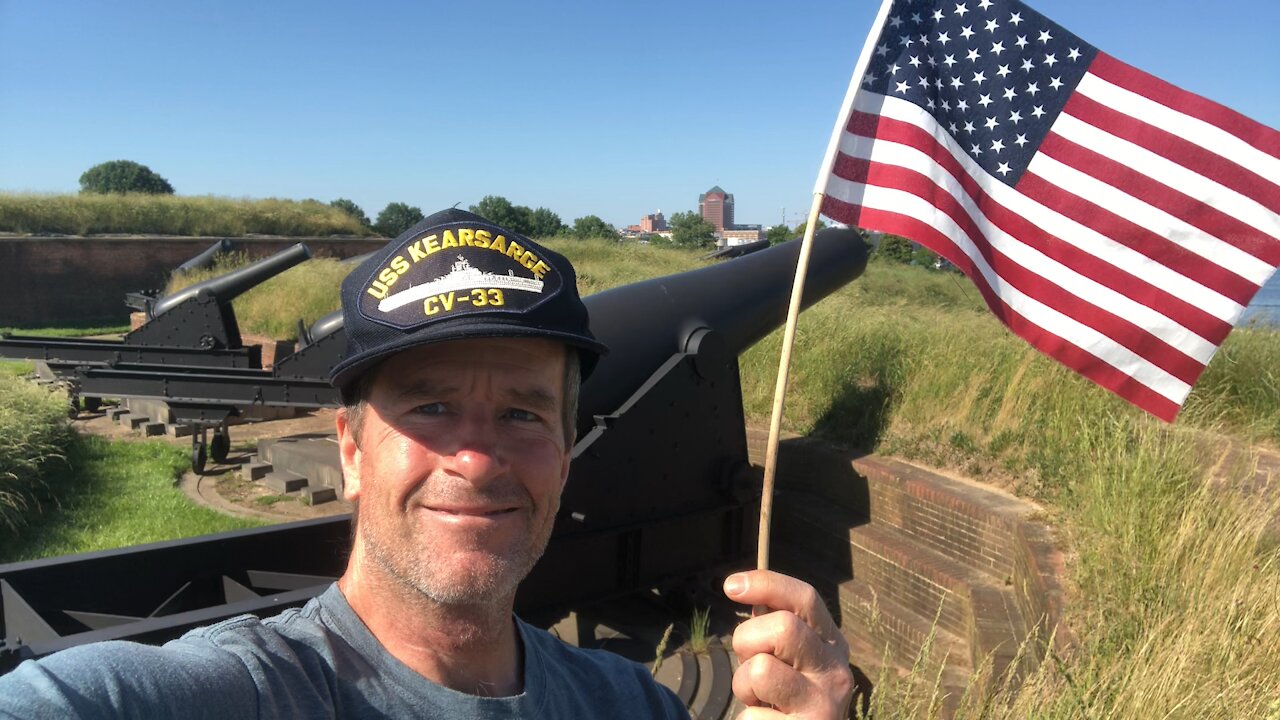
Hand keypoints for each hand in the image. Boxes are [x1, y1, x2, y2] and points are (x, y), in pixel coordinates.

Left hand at [723, 570, 853, 718]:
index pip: (806, 598)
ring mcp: (823, 704)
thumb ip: (774, 628)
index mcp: (832, 644)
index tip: (731, 585)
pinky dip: (747, 719)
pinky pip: (751, 715)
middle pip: (783, 627)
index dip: (767, 584)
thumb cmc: (788, 696)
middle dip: (747, 641)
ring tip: (758, 698)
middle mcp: (835, 670)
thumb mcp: (792, 658)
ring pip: (761, 670)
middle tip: (749, 663)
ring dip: (743, 685)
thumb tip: (739, 586)